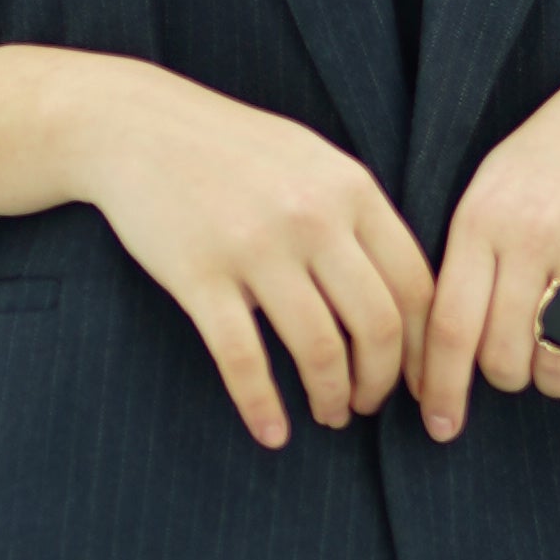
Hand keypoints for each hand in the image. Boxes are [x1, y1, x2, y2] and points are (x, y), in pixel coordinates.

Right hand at [0, 46, 431, 452]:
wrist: (136, 126)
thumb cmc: (232, 150)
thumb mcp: (312, 161)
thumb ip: (358, 216)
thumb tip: (407, 293)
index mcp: (351, 190)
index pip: (414, 286)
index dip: (423, 347)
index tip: (417, 381)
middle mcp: (312, 218)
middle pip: (376, 325)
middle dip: (381, 382)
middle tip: (369, 406)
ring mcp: (255, 247)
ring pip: (318, 349)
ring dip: (331, 399)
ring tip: (329, 416)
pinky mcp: (200, 275)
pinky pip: (243, 359)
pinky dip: (262, 406)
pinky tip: (272, 433)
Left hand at [416, 47, 559, 439]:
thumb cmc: (552, 162)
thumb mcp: (492, 191)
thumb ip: (465, 265)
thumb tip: (432, 360)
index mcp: (481, 218)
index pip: (450, 326)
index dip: (441, 389)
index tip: (440, 427)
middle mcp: (532, 232)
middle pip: (504, 355)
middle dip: (508, 377)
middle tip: (518, 364)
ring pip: (558, 361)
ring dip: (556, 377)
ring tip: (559, 353)